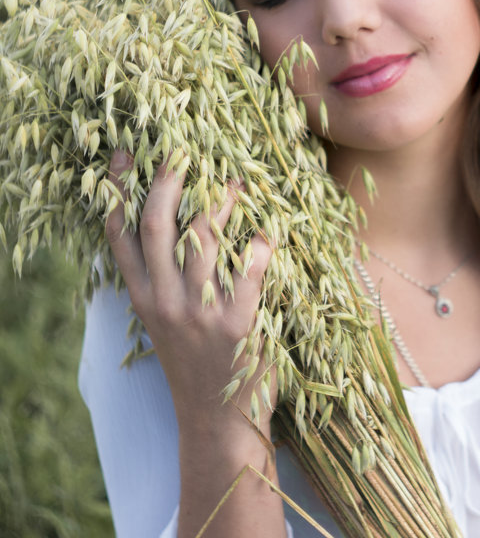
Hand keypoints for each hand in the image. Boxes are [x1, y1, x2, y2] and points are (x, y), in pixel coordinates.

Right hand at [105, 150, 274, 436]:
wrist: (217, 422)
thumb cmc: (194, 363)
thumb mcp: (163, 322)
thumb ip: (160, 280)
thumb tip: (175, 227)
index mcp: (145, 298)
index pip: (121, 236)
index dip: (119, 193)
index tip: (124, 157)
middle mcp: (166, 300)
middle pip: (158, 225)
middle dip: (167, 181)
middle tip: (183, 151)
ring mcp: (200, 311)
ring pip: (203, 237)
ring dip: (221, 202)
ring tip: (237, 182)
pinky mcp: (238, 322)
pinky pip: (249, 268)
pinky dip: (259, 244)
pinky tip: (267, 234)